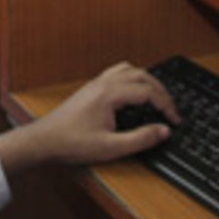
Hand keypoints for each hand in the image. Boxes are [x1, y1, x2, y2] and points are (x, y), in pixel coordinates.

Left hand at [0, 61, 175, 177]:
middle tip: (171, 109)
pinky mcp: (90, 88)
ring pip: (129, 70)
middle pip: (142, 75)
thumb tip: (163, 131)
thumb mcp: (110, 147)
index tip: (175, 120)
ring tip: (157, 97)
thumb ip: (140, 139)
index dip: (166, 105)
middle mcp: (103, 83)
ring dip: (147, 80)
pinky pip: (117, 73)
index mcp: (109, 94)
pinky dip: (132, 79)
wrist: (43, 141)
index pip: (148, 92)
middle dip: (161, 91)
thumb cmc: (70, 144)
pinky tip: (133, 93)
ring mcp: (95, 84)